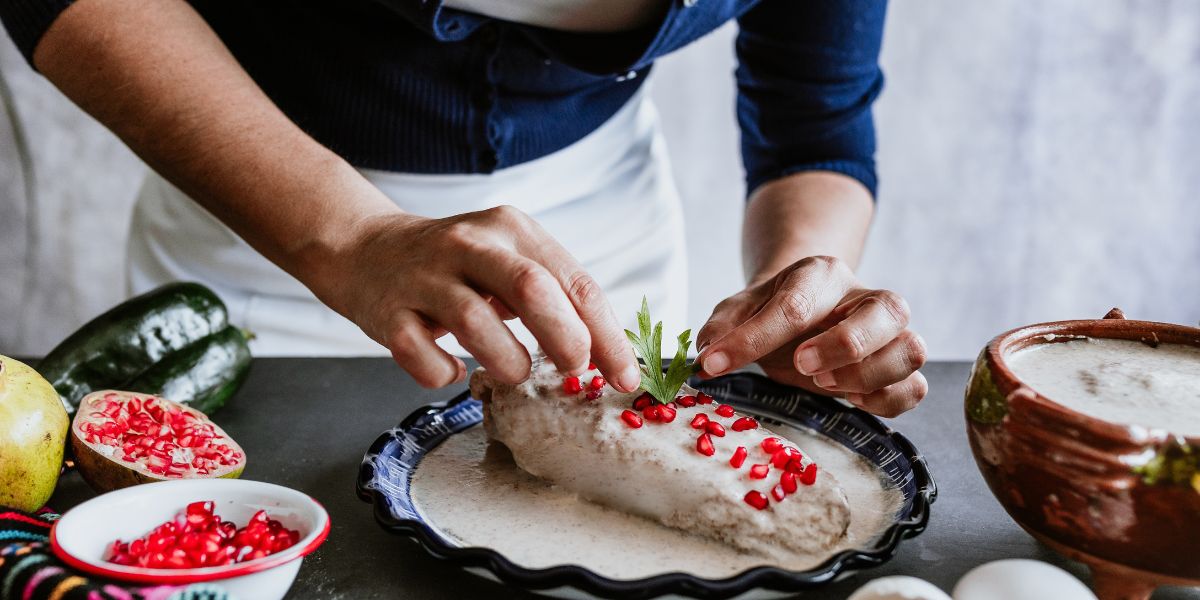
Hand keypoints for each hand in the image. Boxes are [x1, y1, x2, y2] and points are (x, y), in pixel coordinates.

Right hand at [320, 206, 640, 389]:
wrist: (366, 248)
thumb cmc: (457, 267)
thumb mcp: (510, 261)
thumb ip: (556, 297)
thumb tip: (609, 355)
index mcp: (512, 230)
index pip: (575, 282)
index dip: (607, 336)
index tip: (626, 377)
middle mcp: (470, 246)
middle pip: (531, 289)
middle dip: (565, 339)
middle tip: (573, 370)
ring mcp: (425, 278)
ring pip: (475, 323)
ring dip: (506, 361)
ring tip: (512, 374)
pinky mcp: (387, 312)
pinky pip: (420, 354)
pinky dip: (444, 373)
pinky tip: (454, 371)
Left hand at [695, 256, 926, 416]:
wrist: (803, 310)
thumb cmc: (771, 311)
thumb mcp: (739, 310)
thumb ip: (721, 330)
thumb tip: (706, 358)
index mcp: (820, 274)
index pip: (795, 303)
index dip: (752, 339)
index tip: (715, 364)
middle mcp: (865, 297)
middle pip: (887, 311)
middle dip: (844, 345)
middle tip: (801, 365)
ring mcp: (890, 333)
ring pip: (911, 350)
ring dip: (868, 375)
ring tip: (824, 384)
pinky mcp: (897, 367)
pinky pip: (915, 387)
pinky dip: (887, 401)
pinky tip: (850, 400)